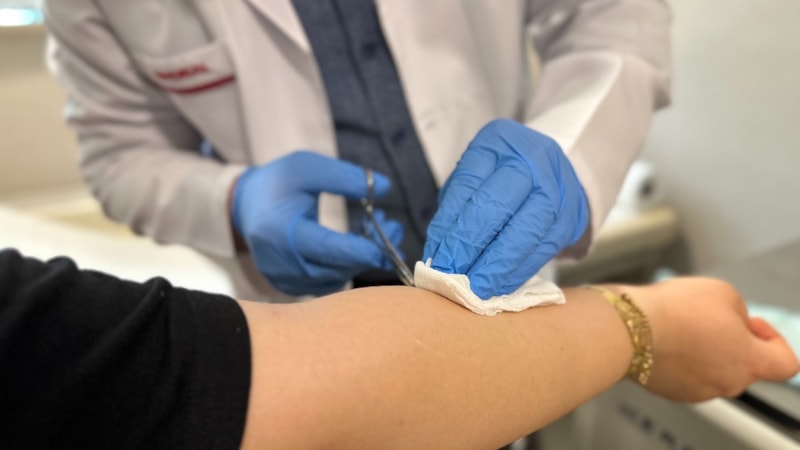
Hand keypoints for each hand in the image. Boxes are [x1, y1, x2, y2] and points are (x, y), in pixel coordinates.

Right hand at [232, 151, 401, 295]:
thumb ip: (344, 176)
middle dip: (370, 251)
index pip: (326, 248)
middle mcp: (281, 264)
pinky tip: (359, 246)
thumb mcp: (308, 167)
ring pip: (335, 279)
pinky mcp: (291, 287)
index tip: (388, 240)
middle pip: (336, 268)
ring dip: (362, 259)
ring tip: (379, 230)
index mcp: (280, 232)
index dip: (360, 249)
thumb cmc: (279, 183)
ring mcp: (285, 280)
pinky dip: (347, 267)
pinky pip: (328, 283)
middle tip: (394, 227)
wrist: (247, 207)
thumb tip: (384, 187)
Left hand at [424, 119, 588, 298]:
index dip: (448, 226)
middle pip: (496, 206)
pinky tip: (497, 285)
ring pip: (523, 232)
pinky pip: (541, 250)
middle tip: (449, 276)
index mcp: (498, 142)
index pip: (467, 186)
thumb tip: (437, 256)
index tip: (434, 259)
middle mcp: (530, 160)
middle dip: (469, 246)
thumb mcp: (476, 178)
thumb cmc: (502, 178)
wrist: (557, 173)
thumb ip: (457, 210)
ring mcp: (556, 188)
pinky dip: (517, 272)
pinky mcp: (569, 219)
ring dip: (495, 267)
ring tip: (473, 290)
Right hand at [626, 278, 799, 401]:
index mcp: (750, 362)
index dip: (774, 339)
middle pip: (745, 364)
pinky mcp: (671, 391)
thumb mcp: (723, 292)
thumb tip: (733, 324)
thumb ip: (739, 312)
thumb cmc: (675, 311)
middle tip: (709, 317)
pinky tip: (667, 338)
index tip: (752, 324)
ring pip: (714, 370)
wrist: (629, 328)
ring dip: (706, 350)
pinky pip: (687, 374)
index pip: (786, 364)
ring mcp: (698, 391)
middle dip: (732, 340)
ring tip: (682, 325)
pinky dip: (682, 359)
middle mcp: (728, 383)